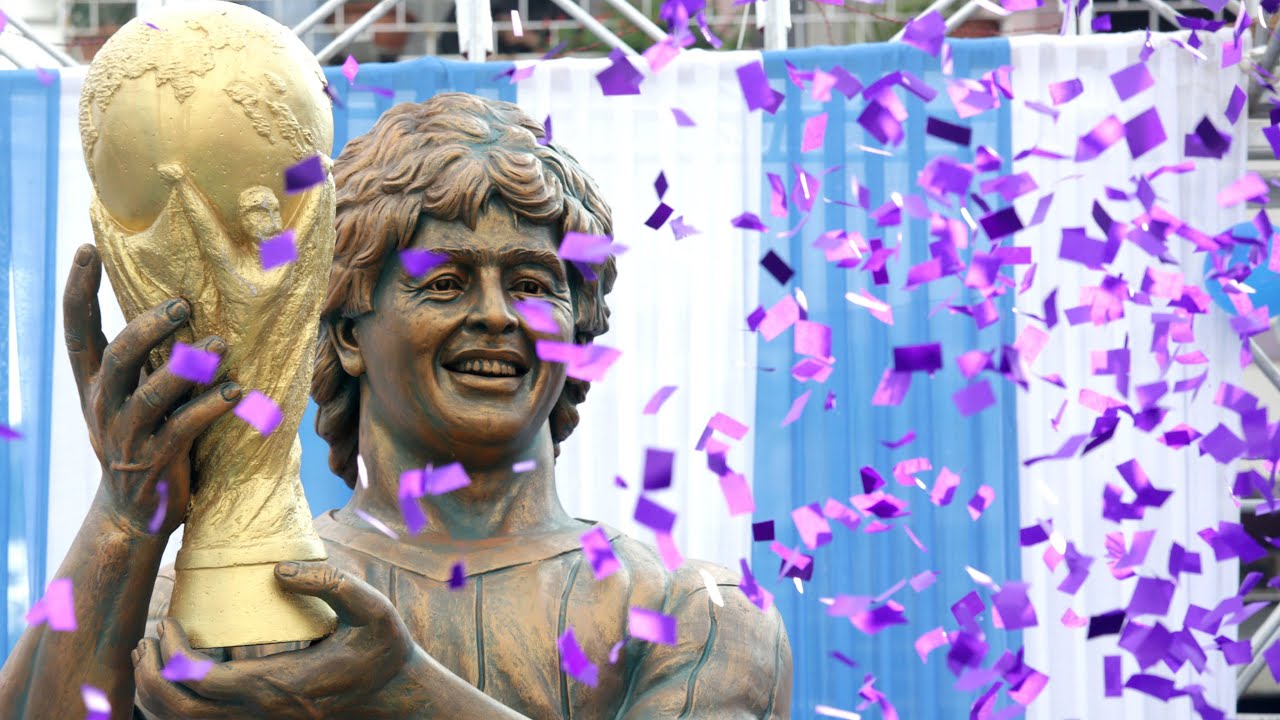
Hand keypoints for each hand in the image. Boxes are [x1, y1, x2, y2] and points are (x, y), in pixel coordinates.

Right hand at [64, 244, 240, 536]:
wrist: (135, 515)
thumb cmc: (143, 440)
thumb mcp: (133, 398)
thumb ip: (147, 361)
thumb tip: (177, 307)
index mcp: (94, 386)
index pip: (78, 331)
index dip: (79, 291)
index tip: (87, 249)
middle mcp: (105, 407)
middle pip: (117, 358)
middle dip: (147, 328)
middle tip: (182, 304)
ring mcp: (128, 436)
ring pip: (150, 396)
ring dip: (188, 368)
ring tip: (221, 345)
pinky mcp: (156, 462)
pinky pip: (183, 430)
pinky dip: (210, 407)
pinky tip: (237, 391)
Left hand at [132, 561, 426, 719]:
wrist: (399, 698)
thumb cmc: (385, 651)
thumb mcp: (372, 610)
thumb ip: (331, 584)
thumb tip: (278, 570)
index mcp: (281, 685)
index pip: (202, 682)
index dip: (173, 653)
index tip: (169, 621)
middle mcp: (264, 713)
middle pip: (181, 712)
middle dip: (151, 677)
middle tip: (148, 639)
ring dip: (158, 694)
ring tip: (151, 656)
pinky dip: (177, 706)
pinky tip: (178, 675)